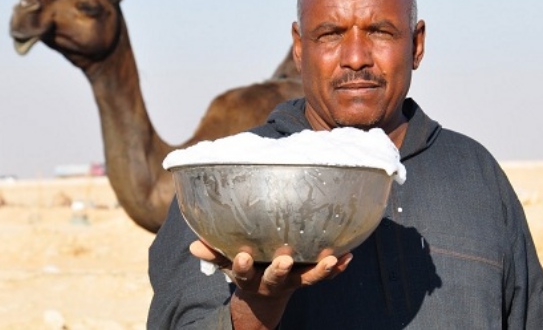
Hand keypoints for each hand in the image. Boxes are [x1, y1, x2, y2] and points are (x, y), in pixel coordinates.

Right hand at [190, 240, 352, 328]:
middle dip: (279, 270)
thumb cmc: (246, 269)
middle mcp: (273, 282)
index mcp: (251, 278)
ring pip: (307, 279)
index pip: (243, 274)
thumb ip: (214, 253)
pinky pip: (324, 276)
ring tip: (330, 259)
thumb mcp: (227, 263)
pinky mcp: (308, 278)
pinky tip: (349, 255)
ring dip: (319, 270)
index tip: (242, 256)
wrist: (264, 297)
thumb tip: (193, 246)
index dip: (242, 266)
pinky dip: (337, 268)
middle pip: (276, 278)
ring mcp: (293, 281)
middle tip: (284, 260)